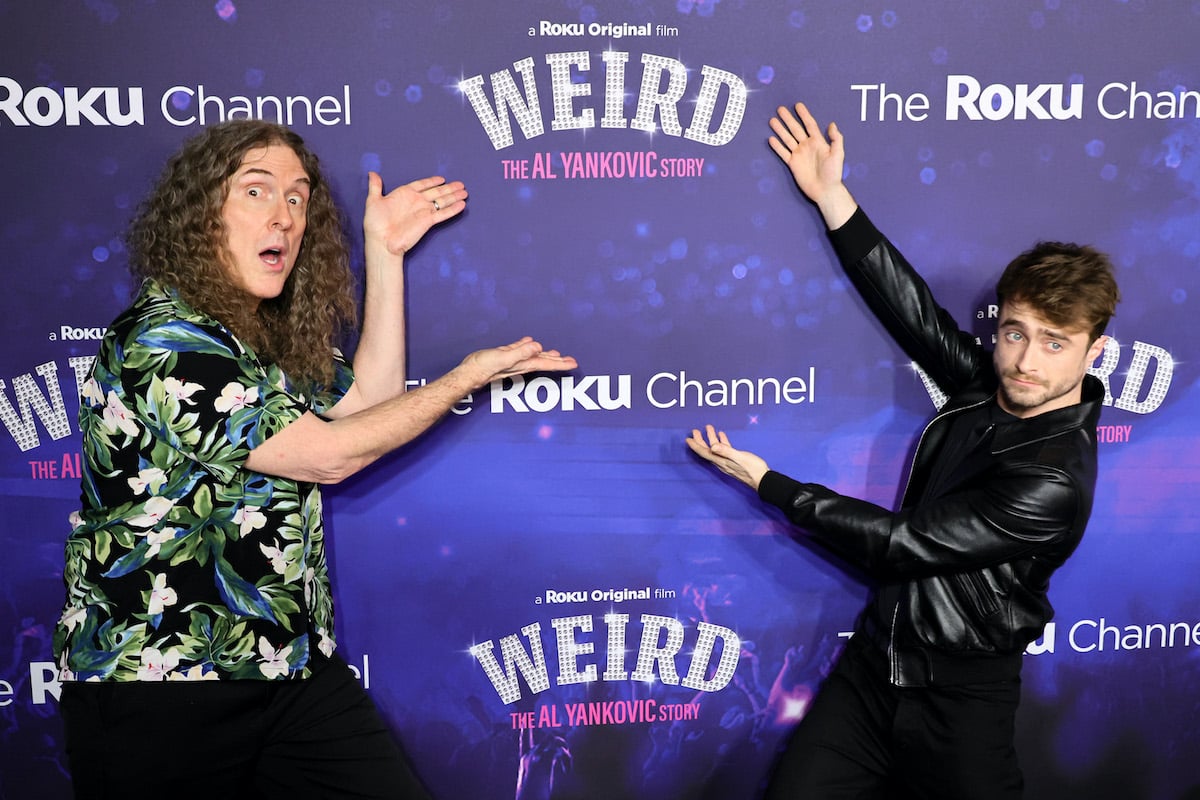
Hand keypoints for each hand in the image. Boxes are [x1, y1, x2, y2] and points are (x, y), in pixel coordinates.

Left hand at [363, 173, 466, 255]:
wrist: (381, 241)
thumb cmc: (375, 223)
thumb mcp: (373, 201)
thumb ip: (375, 186)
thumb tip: (372, 173)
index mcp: (405, 194)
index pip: (422, 185)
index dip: (432, 181)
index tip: (442, 178)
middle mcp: (417, 201)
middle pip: (436, 192)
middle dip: (449, 188)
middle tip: (461, 184)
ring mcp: (424, 211)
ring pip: (442, 201)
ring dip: (454, 196)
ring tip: (464, 192)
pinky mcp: (428, 221)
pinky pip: (443, 213)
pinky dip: (452, 209)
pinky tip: (462, 204)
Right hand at [458, 337, 576, 388]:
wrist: (469, 372)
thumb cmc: (484, 367)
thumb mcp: (503, 357)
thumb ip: (520, 352)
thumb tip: (537, 346)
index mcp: (523, 364)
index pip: (546, 363)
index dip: (561, 363)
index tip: (573, 363)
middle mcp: (521, 363)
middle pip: (544, 361)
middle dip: (558, 362)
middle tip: (571, 361)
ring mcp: (513, 360)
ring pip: (534, 356)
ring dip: (545, 355)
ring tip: (556, 353)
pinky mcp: (504, 355)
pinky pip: (520, 350)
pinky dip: (527, 346)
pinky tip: (530, 342)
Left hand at [687, 424, 768, 489]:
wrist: (763, 479)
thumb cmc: (753, 468)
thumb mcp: (739, 457)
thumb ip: (726, 451)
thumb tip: (712, 446)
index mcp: (721, 461)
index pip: (704, 452)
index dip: (695, 446)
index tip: (688, 439)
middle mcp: (722, 462)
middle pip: (707, 450)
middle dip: (700, 440)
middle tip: (695, 431)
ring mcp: (728, 462)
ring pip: (715, 449)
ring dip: (711, 439)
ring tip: (709, 428)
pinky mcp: (734, 461)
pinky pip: (724, 450)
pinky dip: (722, 442)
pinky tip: (722, 436)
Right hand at [768, 102, 855, 227]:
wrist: (825, 190)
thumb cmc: (833, 173)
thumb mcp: (838, 154)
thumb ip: (836, 139)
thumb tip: (831, 124)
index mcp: (818, 142)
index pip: (809, 125)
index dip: (804, 115)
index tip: (798, 105)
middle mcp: (807, 146)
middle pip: (795, 129)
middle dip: (788, 119)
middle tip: (780, 109)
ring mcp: (799, 154)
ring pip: (787, 139)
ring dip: (780, 130)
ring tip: (772, 121)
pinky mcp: (792, 164)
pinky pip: (783, 153)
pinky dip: (777, 146)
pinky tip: (771, 139)